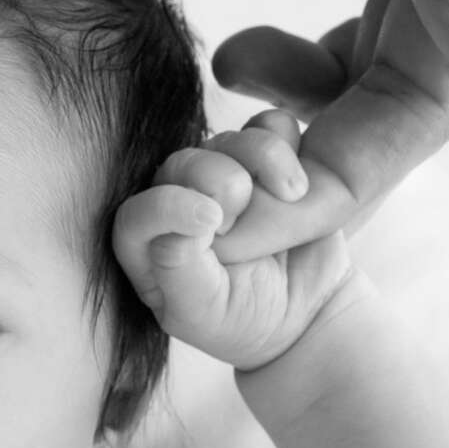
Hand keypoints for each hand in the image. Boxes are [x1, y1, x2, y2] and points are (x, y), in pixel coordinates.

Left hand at [113, 111, 351, 370]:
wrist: (311, 314)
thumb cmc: (244, 321)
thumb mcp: (201, 311)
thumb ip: (177, 265)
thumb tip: (181, 217)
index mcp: (149, 248)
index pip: (137, 214)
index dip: (168, 207)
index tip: (213, 221)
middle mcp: (178, 204)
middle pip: (182, 164)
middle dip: (219, 180)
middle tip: (247, 208)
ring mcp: (222, 178)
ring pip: (227, 140)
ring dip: (263, 157)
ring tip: (292, 194)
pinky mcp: (265, 162)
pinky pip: (270, 126)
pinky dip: (287, 141)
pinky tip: (300, 181)